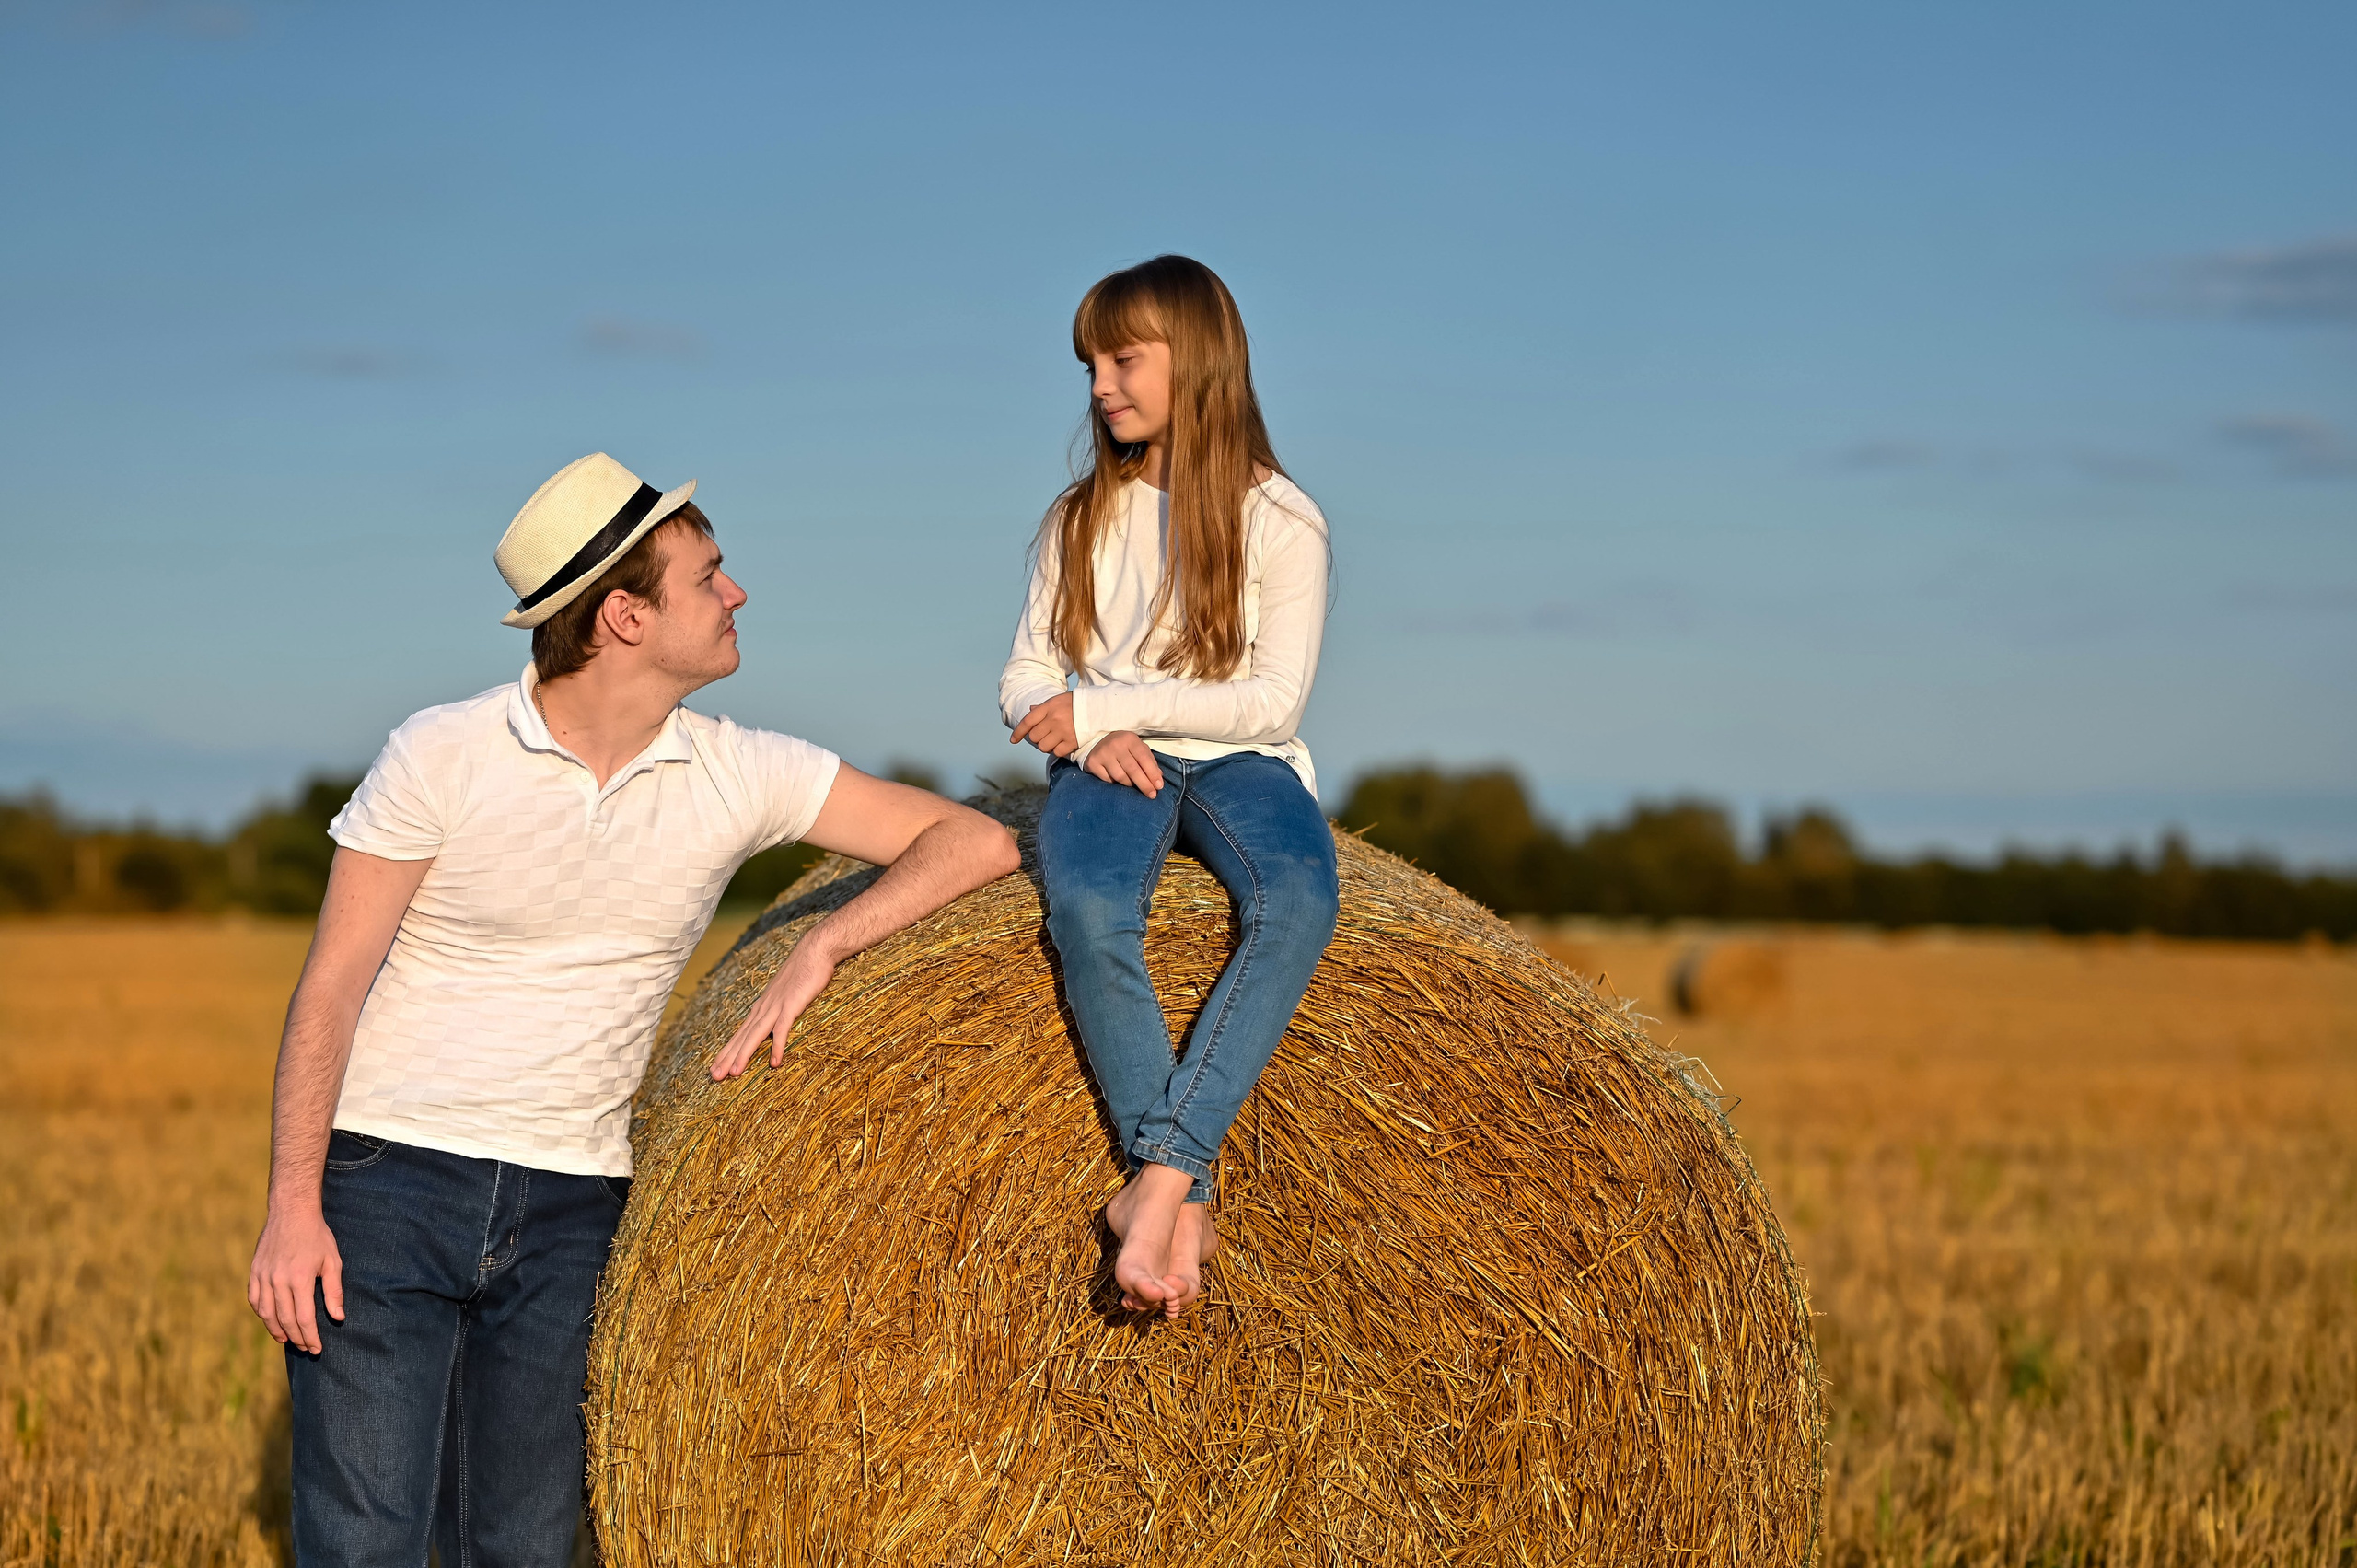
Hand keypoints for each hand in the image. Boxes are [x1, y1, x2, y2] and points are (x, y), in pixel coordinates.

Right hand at [248, 1206, 344, 1355]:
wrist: (292, 1213)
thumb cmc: (317, 1236)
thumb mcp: (333, 1261)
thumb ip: (334, 1291)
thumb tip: (339, 1318)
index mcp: (300, 1279)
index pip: (304, 1318)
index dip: (311, 1337)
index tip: (317, 1349)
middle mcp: (278, 1280)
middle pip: (285, 1320)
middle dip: (297, 1338)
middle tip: (306, 1348)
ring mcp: (263, 1276)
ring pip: (266, 1313)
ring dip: (276, 1330)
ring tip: (288, 1340)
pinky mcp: (254, 1272)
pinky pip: (254, 1299)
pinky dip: (262, 1314)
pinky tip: (271, 1320)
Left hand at [710, 936, 839, 1078]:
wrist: (813, 951)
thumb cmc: (801, 972)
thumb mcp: (784, 994)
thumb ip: (777, 1009)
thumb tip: (773, 1023)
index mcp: (761, 1007)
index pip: (740, 1033)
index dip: (727, 1051)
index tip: (716, 1067)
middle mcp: (763, 1008)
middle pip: (742, 1037)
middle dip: (727, 1058)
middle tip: (714, 1076)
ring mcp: (776, 1007)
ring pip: (755, 1035)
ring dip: (744, 1055)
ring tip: (733, 1073)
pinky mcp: (791, 1005)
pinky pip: (782, 1029)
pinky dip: (778, 1046)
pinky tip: (774, 1062)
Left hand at [1009, 693, 1078, 757]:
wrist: (1098, 707)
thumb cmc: (1076, 704)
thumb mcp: (1058, 700)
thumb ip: (1043, 707)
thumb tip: (1030, 710)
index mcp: (1049, 707)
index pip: (1027, 721)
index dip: (1018, 732)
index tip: (1013, 740)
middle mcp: (1054, 719)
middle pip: (1034, 737)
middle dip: (1037, 739)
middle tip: (1044, 736)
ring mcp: (1063, 731)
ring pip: (1044, 747)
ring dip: (1046, 746)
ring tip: (1053, 741)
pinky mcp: (1073, 741)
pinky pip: (1057, 752)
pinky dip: (1057, 751)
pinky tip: (1062, 745)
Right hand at [1087, 732, 1163, 797]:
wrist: (1097, 741)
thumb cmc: (1123, 747)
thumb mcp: (1138, 748)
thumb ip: (1149, 761)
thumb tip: (1159, 777)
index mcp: (1130, 739)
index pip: (1144, 758)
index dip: (1152, 773)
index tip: (1159, 786)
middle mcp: (1116, 745)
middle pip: (1132, 769)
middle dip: (1144, 784)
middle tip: (1152, 795)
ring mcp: (1103, 754)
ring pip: (1120, 777)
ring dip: (1130, 785)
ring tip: (1135, 787)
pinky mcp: (1093, 763)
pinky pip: (1107, 780)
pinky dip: (1115, 784)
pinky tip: (1119, 782)